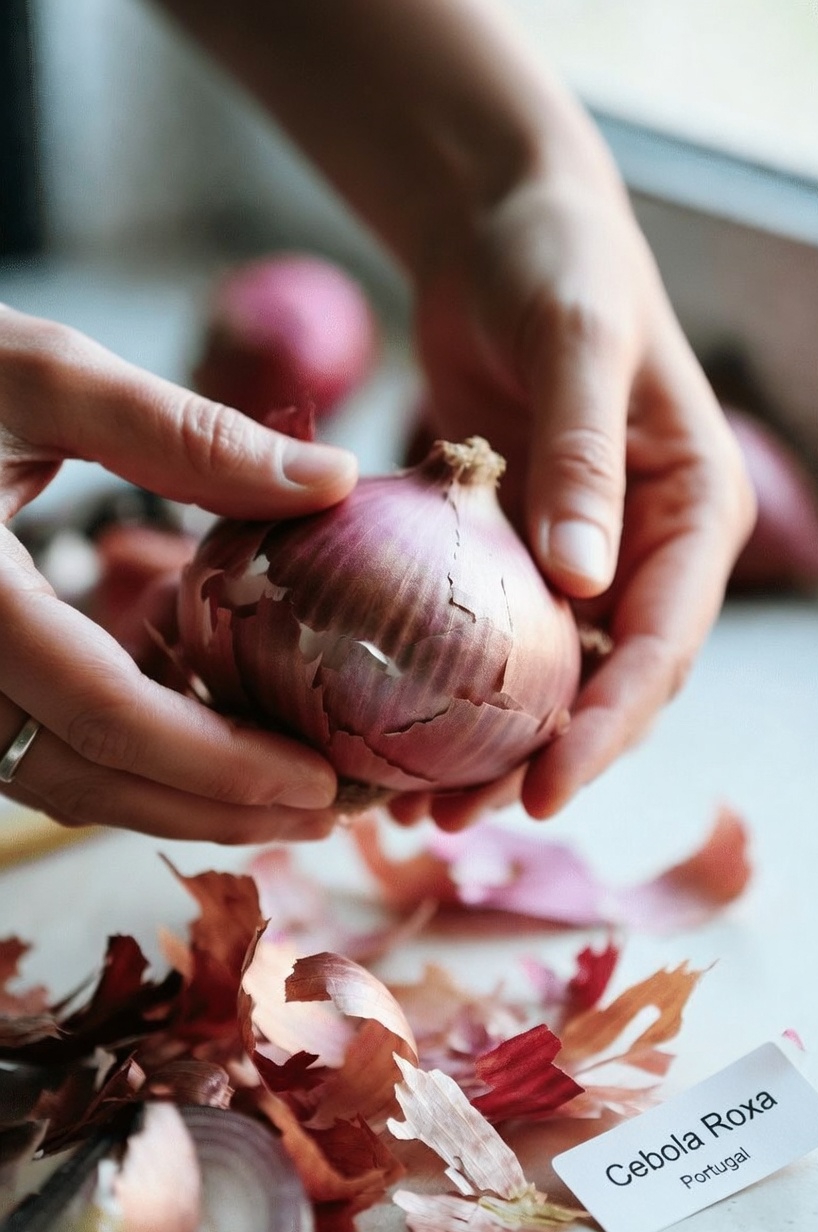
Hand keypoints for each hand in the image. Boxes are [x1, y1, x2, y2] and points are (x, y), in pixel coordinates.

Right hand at [0, 305, 356, 841]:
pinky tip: (204, 739)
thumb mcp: (41, 378)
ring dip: (174, 800)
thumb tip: (329, 478)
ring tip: (282, 795)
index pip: (106, 713)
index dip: (222, 765)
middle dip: (214, 809)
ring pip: (59, 780)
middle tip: (325, 814)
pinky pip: (35, 749)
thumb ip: (183, 434)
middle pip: (86, 778)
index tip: (321, 782)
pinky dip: (126, 759)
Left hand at [390, 173, 754, 829]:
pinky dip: (450, 686)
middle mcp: (647, 547)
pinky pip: (488, 634)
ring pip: (546, 676)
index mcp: (695, 510)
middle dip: (545, 760)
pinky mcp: (515, 545)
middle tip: (459, 818)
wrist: (500, 227)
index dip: (611, 725)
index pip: (665, 642)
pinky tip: (393, 725)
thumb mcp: (576, 344)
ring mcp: (581, 553)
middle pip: (608, 682)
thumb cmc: (556, 263)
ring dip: (491, 744)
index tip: (546, 791)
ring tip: (418, 807)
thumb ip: (583, 457)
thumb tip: (587, 583)